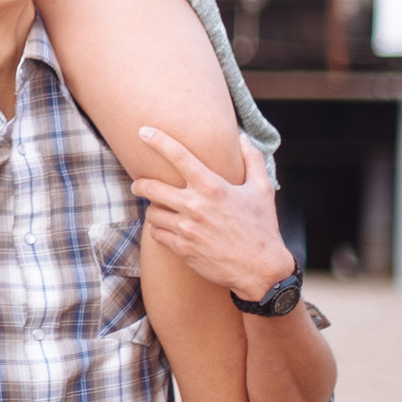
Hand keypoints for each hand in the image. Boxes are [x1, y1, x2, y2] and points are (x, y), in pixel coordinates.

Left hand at [131, 127, 294, 301]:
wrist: (261, 270)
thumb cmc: (262, 228)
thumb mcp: (263, 190)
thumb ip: (253, 160)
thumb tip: (244, 138)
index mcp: (213, 187)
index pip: (179, 156)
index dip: (157, 140)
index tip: (143, 131)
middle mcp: (196, 206)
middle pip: (151, 187)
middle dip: (140, 184)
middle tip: (138, 184)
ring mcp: (187, 229)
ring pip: (152, 213)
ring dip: (152, 209)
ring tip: (158, 208)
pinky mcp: (183, 249)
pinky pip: (156, 234)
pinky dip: (157, 228)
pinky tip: (165, 227)